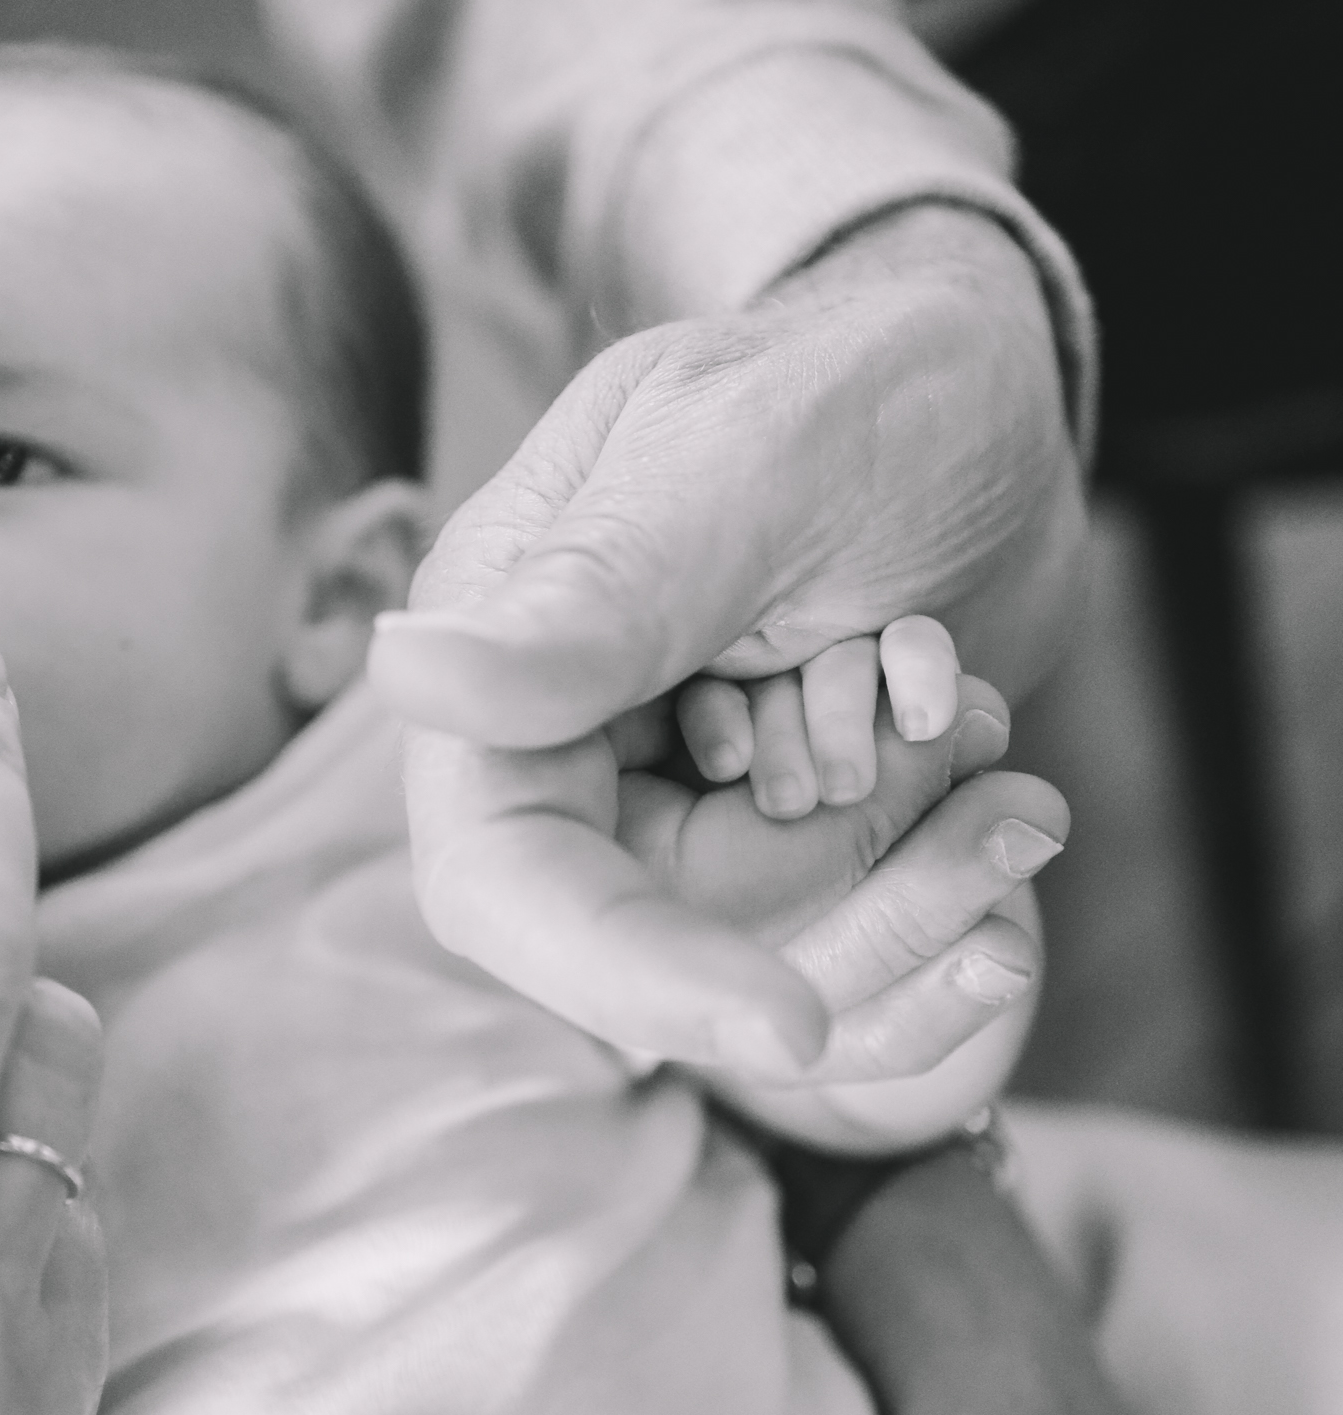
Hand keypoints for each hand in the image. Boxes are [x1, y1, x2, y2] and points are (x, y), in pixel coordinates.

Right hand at [370, 206, 1086, 1079]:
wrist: (984, 390)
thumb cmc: (851, 386)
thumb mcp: (730, 471)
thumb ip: (583, 599)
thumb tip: (405, 675)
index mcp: (505, 659)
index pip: (511, 884)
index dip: (639, 975)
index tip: (793, 1028)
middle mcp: (569, 756)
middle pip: (677, 940)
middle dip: (851, 872)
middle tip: (975, 755)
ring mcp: (680, 806)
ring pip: (783, 960)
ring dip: (922, 871)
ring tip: (993, 743)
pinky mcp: (784, 838)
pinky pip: (858, 954)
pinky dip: (949, 883)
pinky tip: (1008, 792)